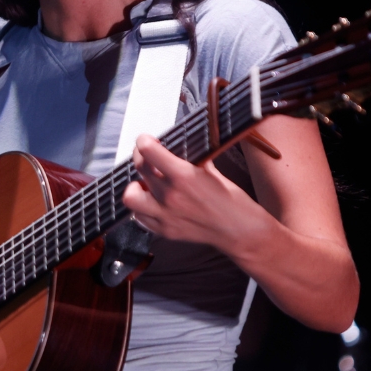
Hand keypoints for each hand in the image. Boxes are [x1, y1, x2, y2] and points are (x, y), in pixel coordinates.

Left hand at [121, 134, 274, 250]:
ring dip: (135, 187)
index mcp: (183, 176)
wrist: (239, 231)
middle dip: (140, 157)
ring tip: (145, 184)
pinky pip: (139, 217)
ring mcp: (165, 216)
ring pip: (130, 196)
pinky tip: (152, 202)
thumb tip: (178, 146)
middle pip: (139, 168)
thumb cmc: (231, 200)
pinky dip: (142, 208)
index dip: (143, 141)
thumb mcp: (211, 170)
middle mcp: (170, 196)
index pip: (148, 151)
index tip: (146, 140)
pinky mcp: (165, 231)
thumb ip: (191, 158)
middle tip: (146, 156)